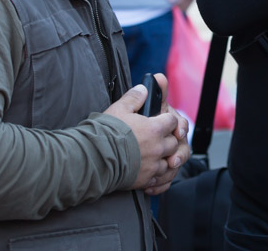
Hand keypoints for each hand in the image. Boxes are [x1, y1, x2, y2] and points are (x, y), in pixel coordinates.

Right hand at [104, 74, 186, 193]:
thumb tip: (144, 88)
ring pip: (169, 161)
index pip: (172, 121)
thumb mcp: (119, 109)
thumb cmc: (105, 133)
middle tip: (158, 138)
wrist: (93, 159)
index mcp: (155, 129)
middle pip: (174, 142)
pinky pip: (160, 178)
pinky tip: (150, 171)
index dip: (167, 120)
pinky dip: (158, 174)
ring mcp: (153, 165)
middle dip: (169, 139)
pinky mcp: (145, 180)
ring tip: (155, 156)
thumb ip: (134, 97)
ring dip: (165, 158)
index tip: (162, 121)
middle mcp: (158, 147)